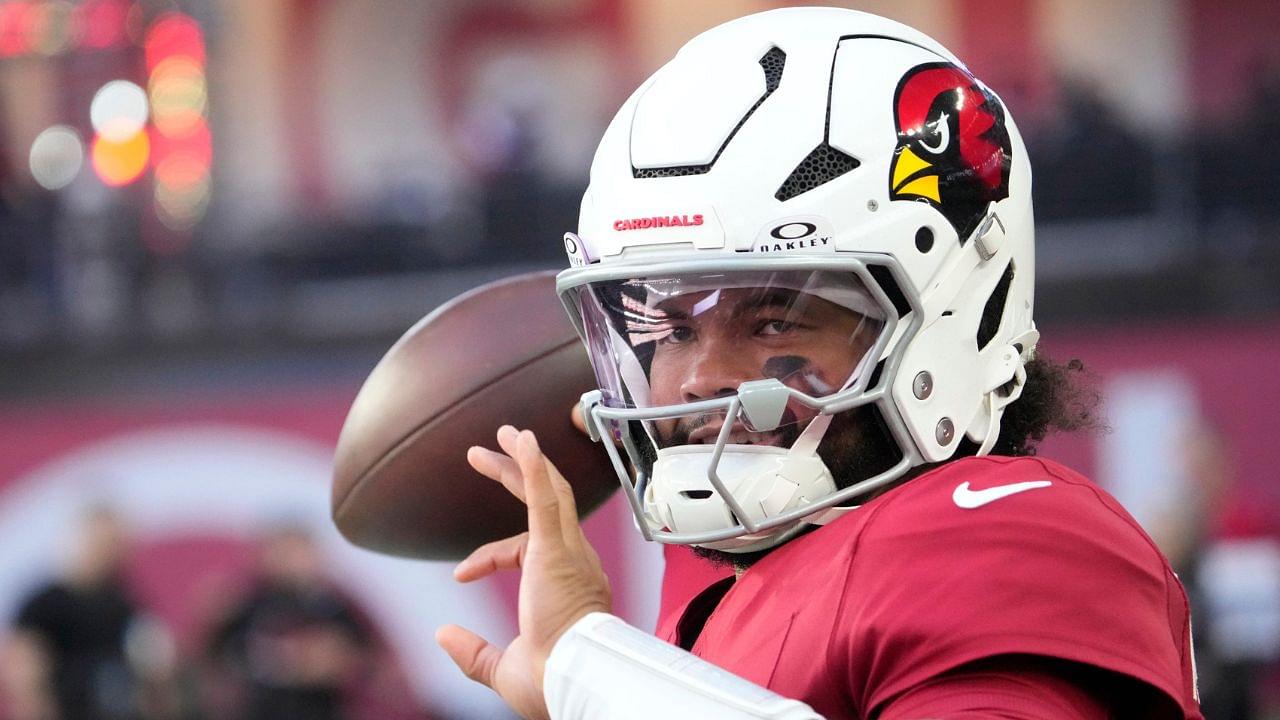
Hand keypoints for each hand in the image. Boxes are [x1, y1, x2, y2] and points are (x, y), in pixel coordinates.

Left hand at [436, 426, 611, 719]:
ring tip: (506, 431)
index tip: (461, 573)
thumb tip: (442, 634)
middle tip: (498, 443)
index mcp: (566, 583)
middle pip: (548, 501)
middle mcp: (573, 560)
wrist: (576, 679)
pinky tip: (521, 442)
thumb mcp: (504, 669)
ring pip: (550, 490)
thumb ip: (473, 652)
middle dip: (520, 471)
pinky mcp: (556, 548)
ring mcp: (567, 551)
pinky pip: (546, 497)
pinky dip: (533, 467)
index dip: (489, 555)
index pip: (525, 548)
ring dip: (525, 458)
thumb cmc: (554, 681)